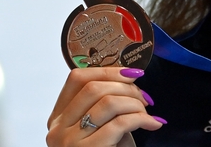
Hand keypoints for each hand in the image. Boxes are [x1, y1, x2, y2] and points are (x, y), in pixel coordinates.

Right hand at [46, 67, 164, 145]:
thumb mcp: (97, 128)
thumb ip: (103, 105)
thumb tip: (131, 77)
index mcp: (58, 118)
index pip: (77, 78)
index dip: (108, 70)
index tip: (132, 73)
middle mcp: (58, 129)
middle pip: (94, 88)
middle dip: (127, 87)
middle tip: (144, 98)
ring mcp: (70, 142)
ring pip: (108, 103)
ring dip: (136, 104)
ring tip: (147, 113)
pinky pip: (120, 124)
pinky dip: (142, 119)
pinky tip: (153, 123)